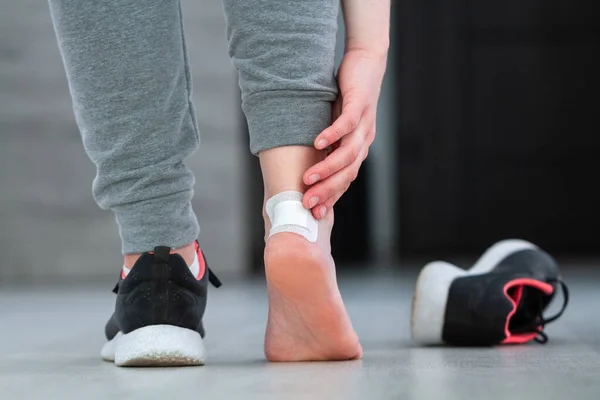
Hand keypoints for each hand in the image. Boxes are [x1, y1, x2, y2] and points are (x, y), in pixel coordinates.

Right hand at [302, 48, 386, 218]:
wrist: (366, 64)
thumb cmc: (346, 96)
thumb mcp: (334, 125)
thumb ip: (325, 145)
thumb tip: (304, 163)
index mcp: (357, 149)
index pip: (345, 181)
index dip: (330, 197)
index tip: (313, 213)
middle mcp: (363, 141)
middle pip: (347, 173)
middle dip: (327, 190)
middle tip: (308, 203)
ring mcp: (364, 124)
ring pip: (348, 154)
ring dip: (328, 168)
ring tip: (308, 178)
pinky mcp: (360, 104)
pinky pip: (346, 124)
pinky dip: (332, 135)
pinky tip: (317, 143)